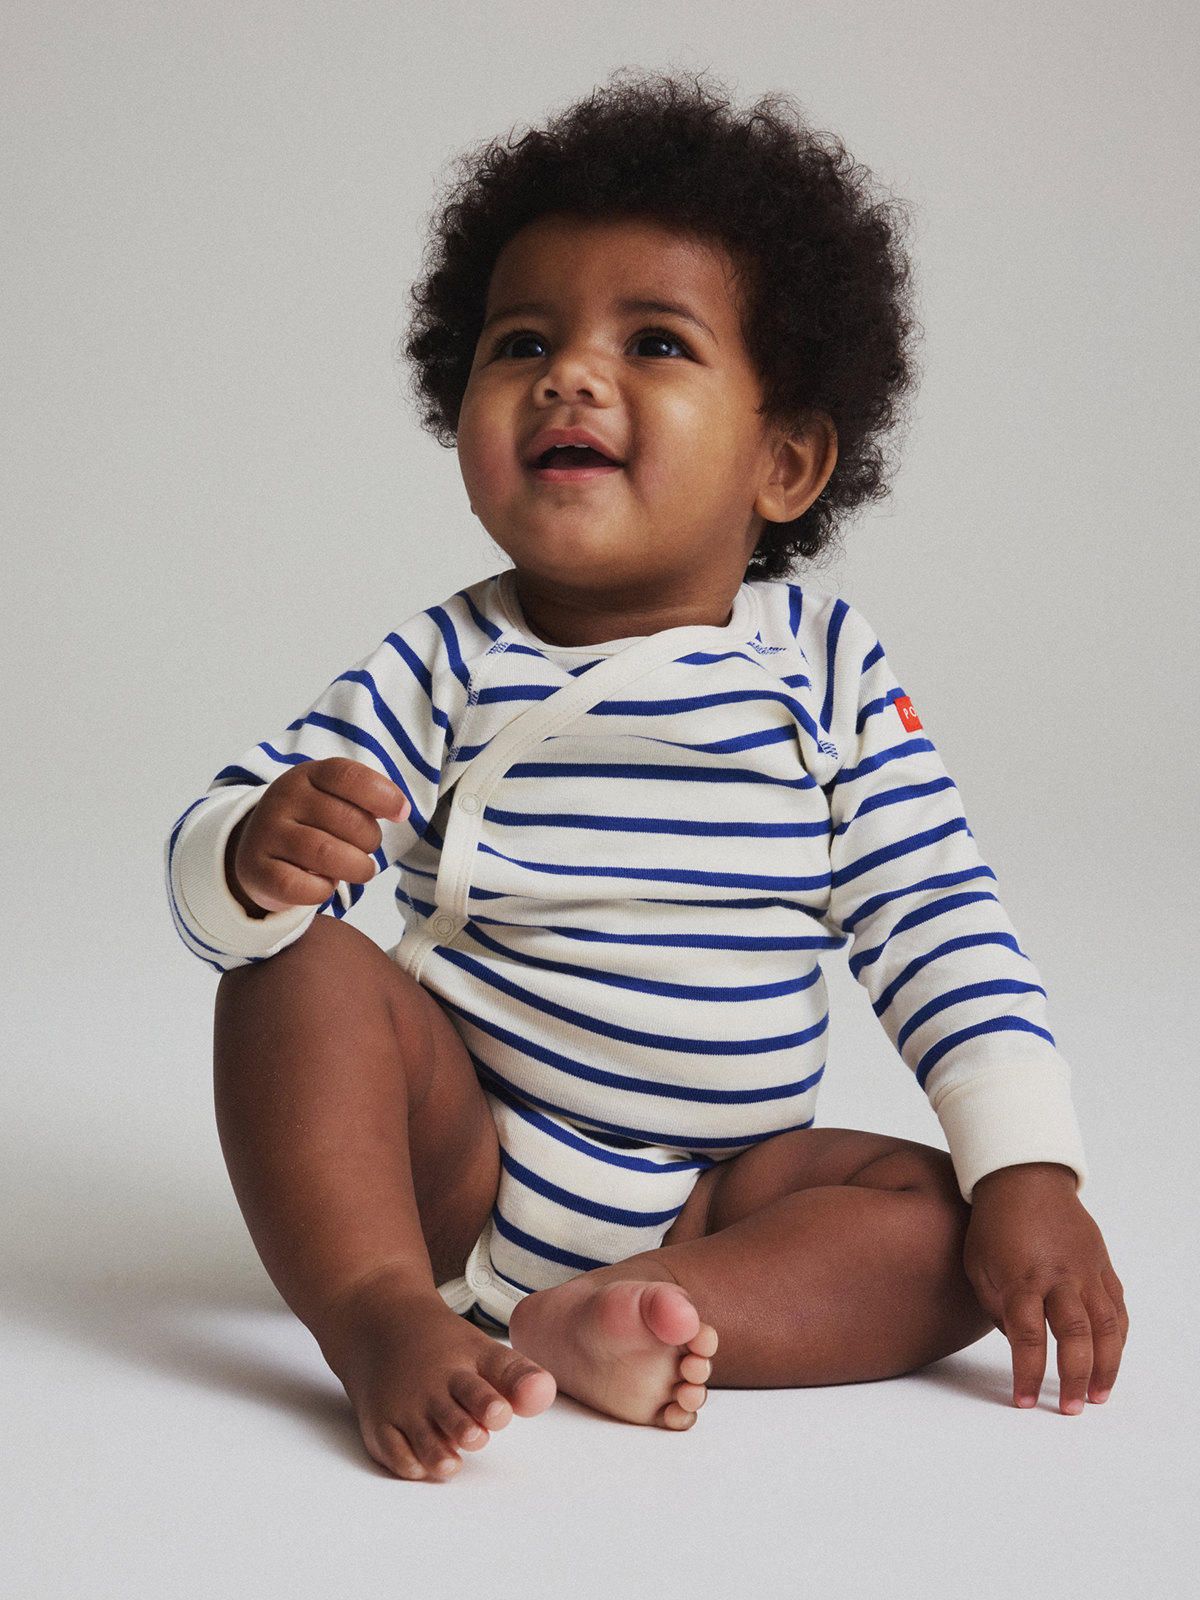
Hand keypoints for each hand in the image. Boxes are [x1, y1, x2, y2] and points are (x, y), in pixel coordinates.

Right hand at [227, 757, 409, 914]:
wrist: (258, 851)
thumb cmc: (310, 824)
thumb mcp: (332, 797)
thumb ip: (366, 796)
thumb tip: (400, 809)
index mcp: (306, 776)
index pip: (347, 776)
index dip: (382, 794)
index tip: (401, 813)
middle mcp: (283, 799)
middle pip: (346, 820)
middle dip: (370, 840)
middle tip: (366, 848)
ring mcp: (267, 834)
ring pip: (326, 854)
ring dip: (356, 867)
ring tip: (360, 870)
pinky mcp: (257, 870)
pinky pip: (302, 886)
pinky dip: (323, 891)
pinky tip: (325, 884)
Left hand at [964, 1162, 1126, 1413]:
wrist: (1023, 1177)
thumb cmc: (993, 1224)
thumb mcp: (977, 1264)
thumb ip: (996, 1306)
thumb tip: (1017, 1343)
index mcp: (1021, 1276)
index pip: (1026, 1336)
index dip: (1027, 1374)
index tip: (1024, 1401)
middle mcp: (1058, 1275)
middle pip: (1073, 1334)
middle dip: (1074, 1377)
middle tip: (1071, 1408)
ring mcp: (1086, 1270)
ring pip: (1106, 1325)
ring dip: (1106, 1366)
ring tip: (1099, 1396)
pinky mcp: (1102, 1265)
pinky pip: (1117, 1308)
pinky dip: (1118, 1338)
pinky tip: (1111, 1359)